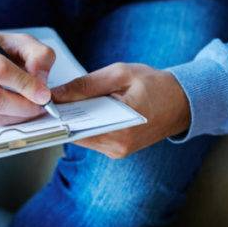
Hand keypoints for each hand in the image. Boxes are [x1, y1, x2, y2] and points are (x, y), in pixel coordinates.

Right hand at [0, 31, 54, 125]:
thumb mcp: (20, 43)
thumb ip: (38, 55)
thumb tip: (41, 79)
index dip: (26, 85)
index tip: (44, 94)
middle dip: (25, 106)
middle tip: (43, 105)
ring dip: (21, 115)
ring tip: (33, 105)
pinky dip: (12, 119)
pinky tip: (19, 109)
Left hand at [52, 63, 190, 157]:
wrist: (182, 103)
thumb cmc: (156, 86)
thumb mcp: (120, 74)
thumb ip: (86, 85)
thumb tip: (57, 95)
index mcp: (120, 130)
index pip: (75, 129)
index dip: (57, 116)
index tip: (45, 103)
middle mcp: (118, 147)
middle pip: (77, 135)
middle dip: (66, 118)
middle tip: (57, 98)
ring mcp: (119, 151)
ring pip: (85, 138)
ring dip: (77, 121)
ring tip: (75, 101)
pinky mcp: (120, 150)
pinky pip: (95, 138)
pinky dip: (88, 125)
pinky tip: (89, 110)